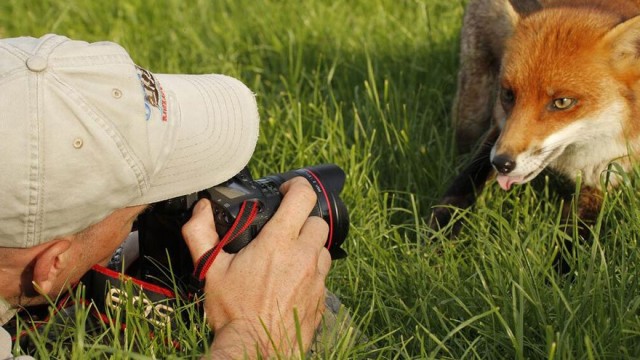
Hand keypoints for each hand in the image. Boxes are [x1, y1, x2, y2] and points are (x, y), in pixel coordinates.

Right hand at [182, 177, 330, 358]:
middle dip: (303, 221)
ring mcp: (316, 278)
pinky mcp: (323, 298)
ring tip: (287, 259)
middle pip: (318, 222)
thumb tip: (201, 210)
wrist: (257, 351)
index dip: (296, 187)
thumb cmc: (234, 313)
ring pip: (323, 249)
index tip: (286, 191)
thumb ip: (201, 234)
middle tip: (284, 231)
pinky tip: (291, 283)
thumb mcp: (210, 271)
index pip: (303, 197)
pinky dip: (311, 272)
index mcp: (278, 243)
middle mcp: (304, 256)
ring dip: (309, 248)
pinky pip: (323, 275)